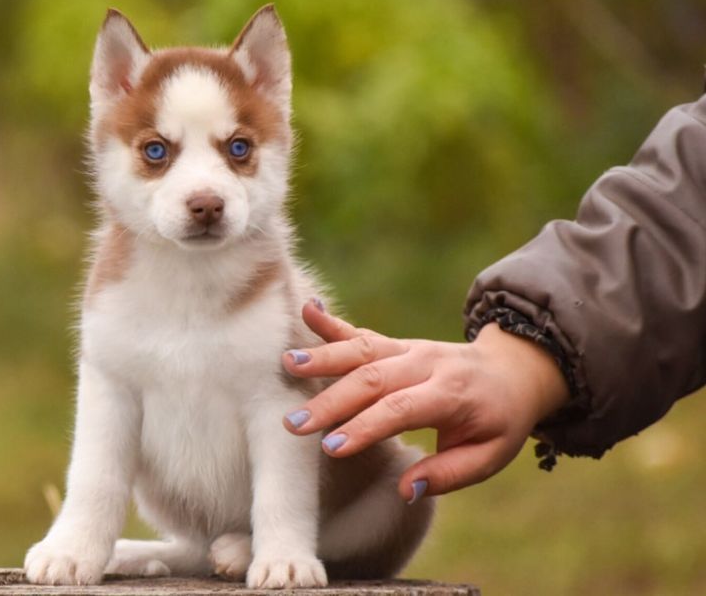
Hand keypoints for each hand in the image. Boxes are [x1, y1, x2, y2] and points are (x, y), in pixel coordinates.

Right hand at [282, 300, 569, 499]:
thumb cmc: (498, 421)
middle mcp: (426, 364)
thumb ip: (448, 474)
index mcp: (451, 393)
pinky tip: (306, 309)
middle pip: (372, 378)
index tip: (331, 447)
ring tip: (287, 363)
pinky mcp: (395, 344)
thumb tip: (406, 490)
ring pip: (361, 350)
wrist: (511, 371)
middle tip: (294, 423)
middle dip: (331, 401)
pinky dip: (332, 322)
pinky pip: (361, 333)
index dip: (365, 427)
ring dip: (323, 356)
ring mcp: (408, 349)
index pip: (401, 409)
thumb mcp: (490, 456)